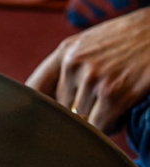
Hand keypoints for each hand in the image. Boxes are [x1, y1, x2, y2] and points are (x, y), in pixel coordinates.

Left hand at [26, 7, 149, 133]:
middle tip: (99, 104)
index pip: (34, 87)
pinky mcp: (113, 94)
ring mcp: (92, 79)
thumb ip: (70, 66)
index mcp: (66, 51)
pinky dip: (111, 126)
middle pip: (62, 108)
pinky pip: (101, 125)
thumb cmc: (131, 40)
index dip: (36, 107)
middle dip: (79, 112)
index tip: (38, 120)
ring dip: (98, 119)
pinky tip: (121, 113)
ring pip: (83, 118)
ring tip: (114, 103)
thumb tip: (49, 99)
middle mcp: (73, 64)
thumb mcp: (92, 43)